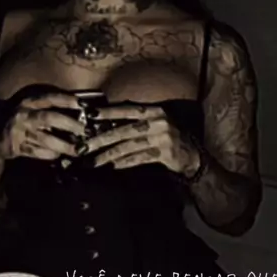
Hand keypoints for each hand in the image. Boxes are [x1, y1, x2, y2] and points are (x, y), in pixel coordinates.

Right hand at [0, 92, 85, 161]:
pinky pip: (37, 152)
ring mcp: (19, 131)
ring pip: (45, 139)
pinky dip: (50, 155)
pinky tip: (59, 155)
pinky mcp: (16, 147)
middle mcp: (23, 114)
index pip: (50, 98)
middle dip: (69, 124)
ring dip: (63, 145)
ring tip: (78, 150)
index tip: (83, 104)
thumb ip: (48, 110)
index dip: (66, 100)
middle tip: (85, 131)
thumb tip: (78, 114)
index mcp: (28, 102)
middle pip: (49, 118)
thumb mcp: (29, 110)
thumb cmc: (18, 122)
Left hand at [79, 104, 200, 174]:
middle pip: (123, 130)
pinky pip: (139, 158)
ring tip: (93, 161)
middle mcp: (157, 121)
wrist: (192, 155)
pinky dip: (125, 162)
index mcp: (153, 110)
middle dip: (101, 139)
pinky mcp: (164, 153)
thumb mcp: (154, 123)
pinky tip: (112, 166)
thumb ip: (135, 121)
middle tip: (84, 146)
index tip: (90, 115)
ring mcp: (162, 137)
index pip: (126, 109)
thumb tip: (106, 123)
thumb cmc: (168, 136)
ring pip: (128, 146)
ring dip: (108, 155)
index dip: (108, 112)